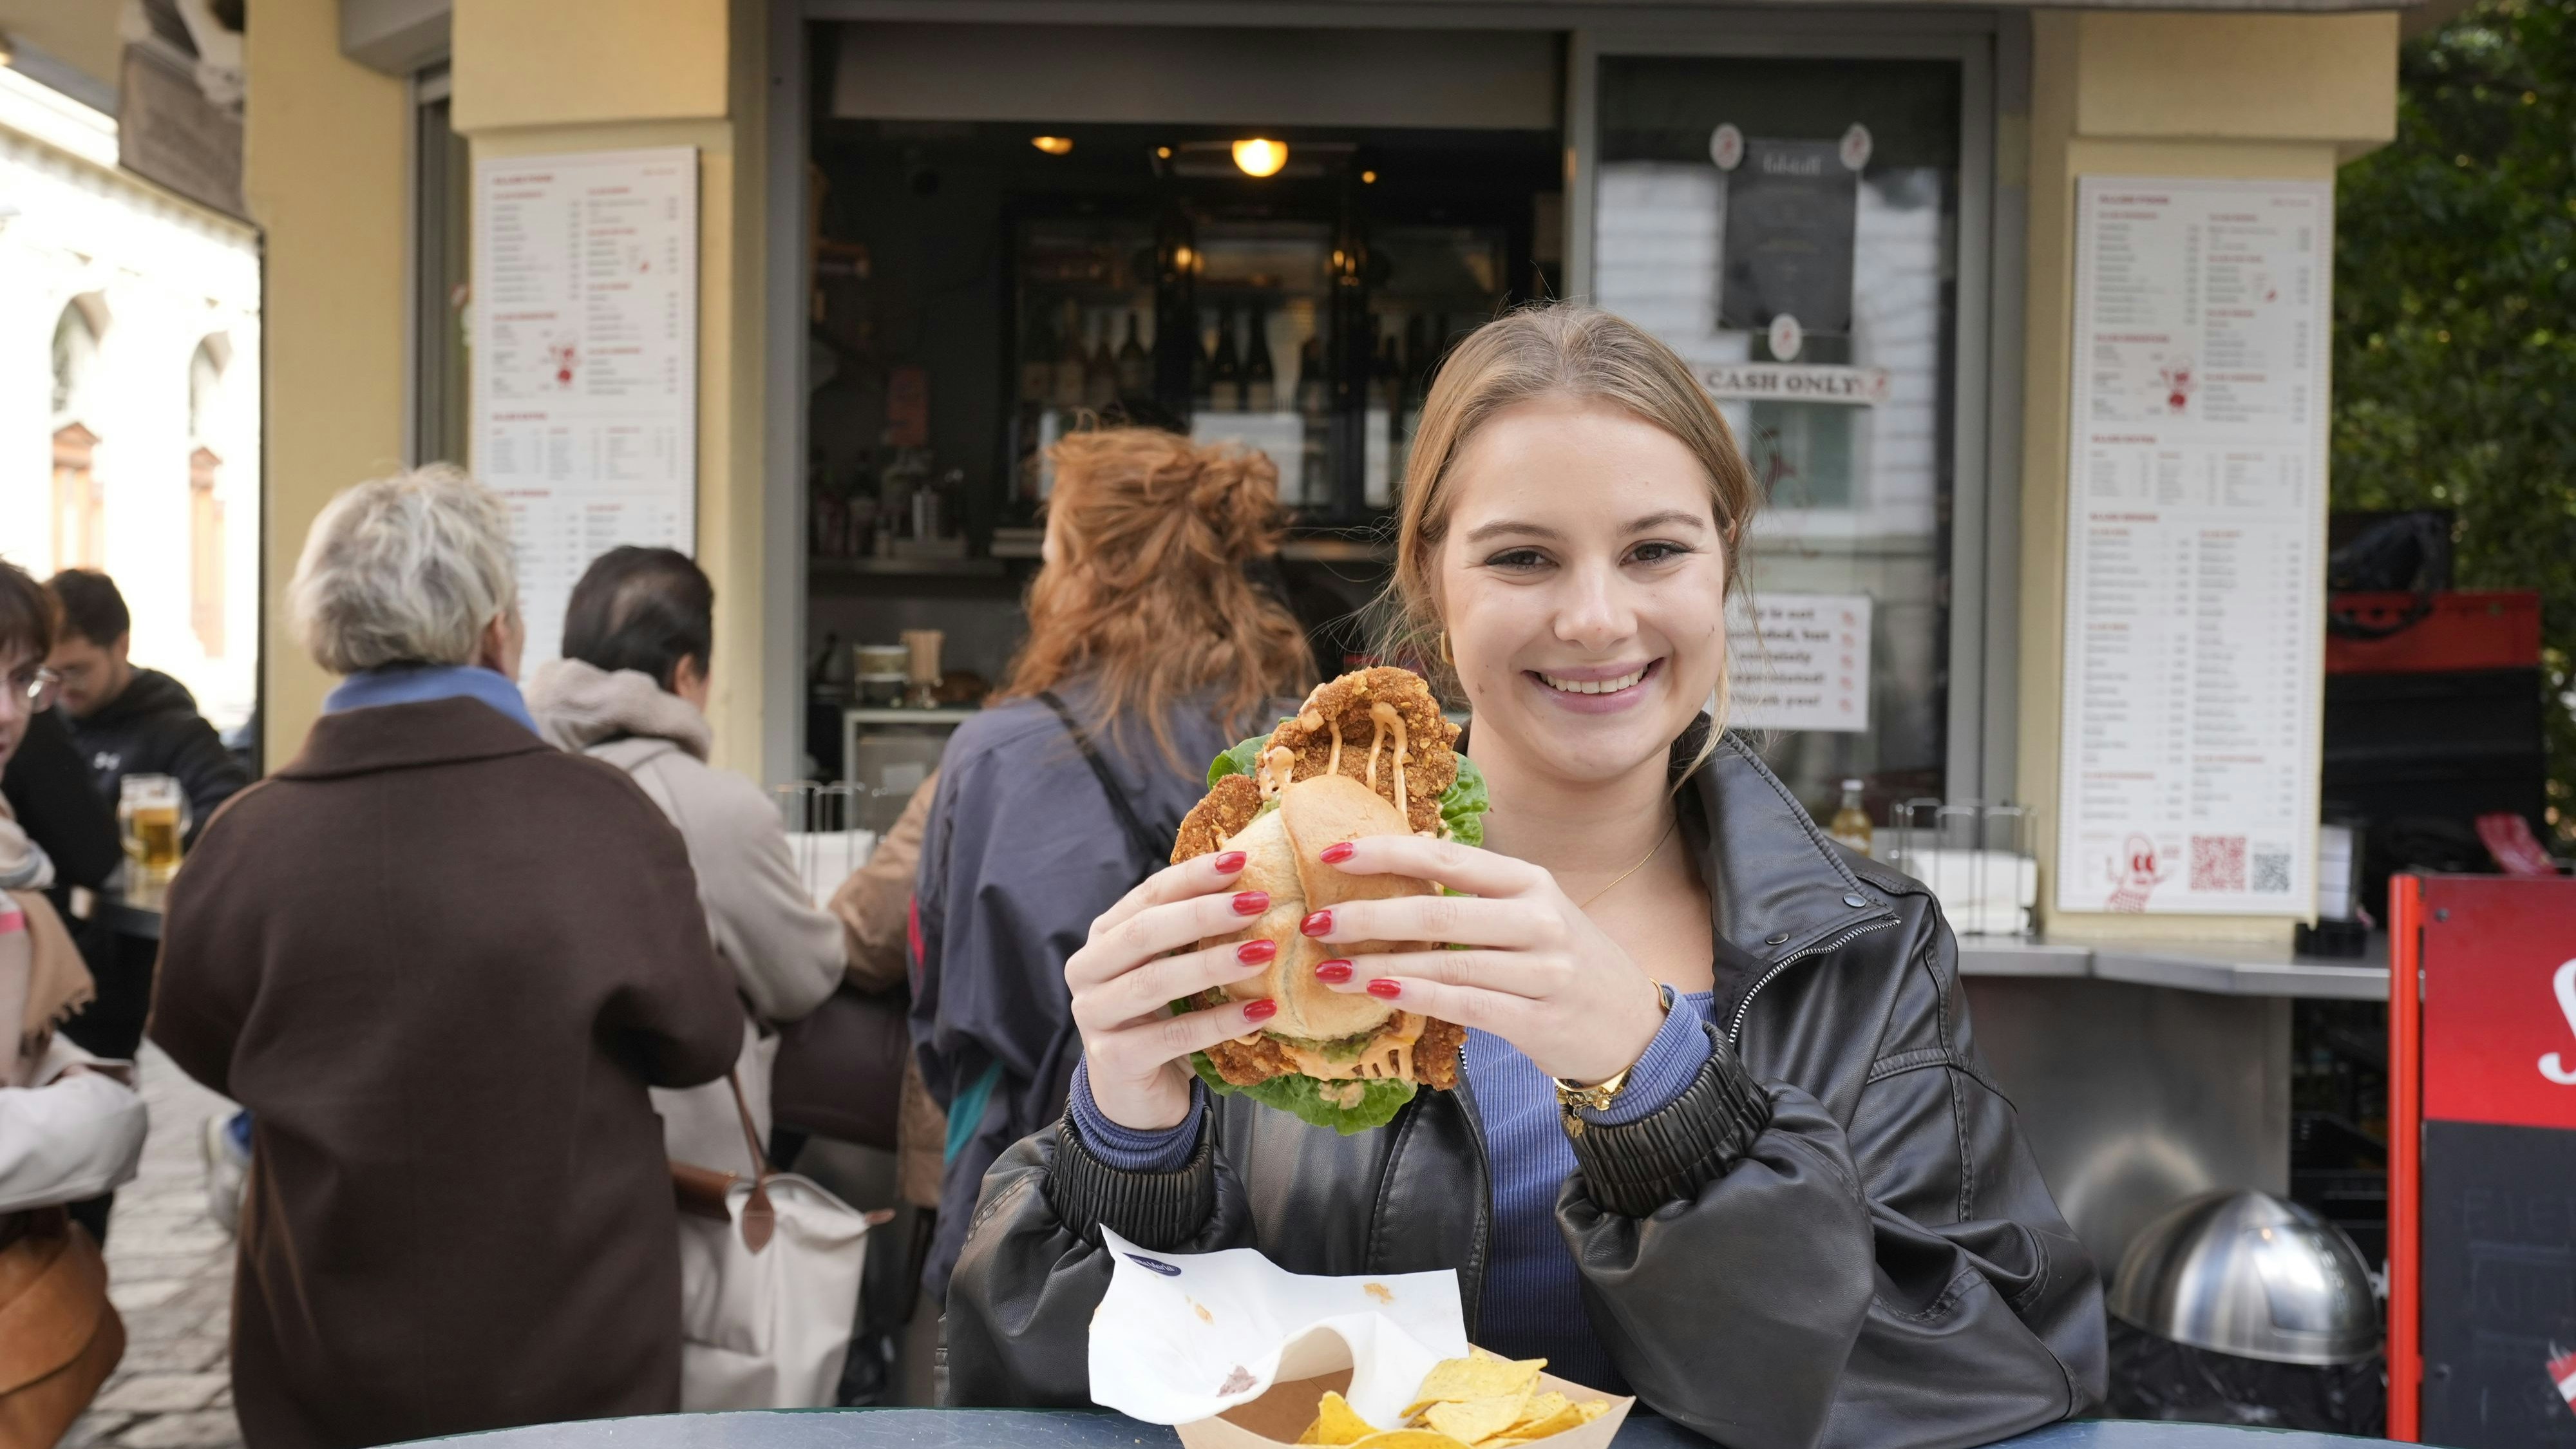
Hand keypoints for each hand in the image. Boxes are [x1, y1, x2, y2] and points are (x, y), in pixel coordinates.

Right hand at [1067, 849, 1284, 1131]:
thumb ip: (1195, 935)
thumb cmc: (1163, 1022)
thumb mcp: (1174, 971)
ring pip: (1153, 982)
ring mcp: (1093, 1017)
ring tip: (1264, 952)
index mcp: (1103, 938)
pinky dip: (1218, 1022)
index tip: (1240, 860)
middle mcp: (1087, 971)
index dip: (1192, 876)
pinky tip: (1259, 1012)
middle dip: (1203, 913)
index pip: (1147, 896)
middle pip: (1144, 933)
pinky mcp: (1113, 1060)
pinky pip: (1172, 1036)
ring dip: (1212, 964)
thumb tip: (1255, 885)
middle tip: (1257, 902)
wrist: (1137, 1098)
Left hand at [1298, 837, 1668, 1084]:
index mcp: (1530, 881)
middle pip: (1439, 912)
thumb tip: (1389, 872)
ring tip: (1329, 966)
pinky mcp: (1539, 1020)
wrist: (1631, 1025)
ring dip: (1379, 964)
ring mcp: (1544, 972)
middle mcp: (1540, 920)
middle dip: (1368, 916)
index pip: (1448, 859)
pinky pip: (1465, 1006)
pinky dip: (1418, 998)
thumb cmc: (1562, 961)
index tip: (1333, 854)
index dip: (1387, 853)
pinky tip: (1380, 993)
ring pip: (1447, 963)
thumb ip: (1474, 893)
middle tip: (1316, 921)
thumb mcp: (1530, 911)